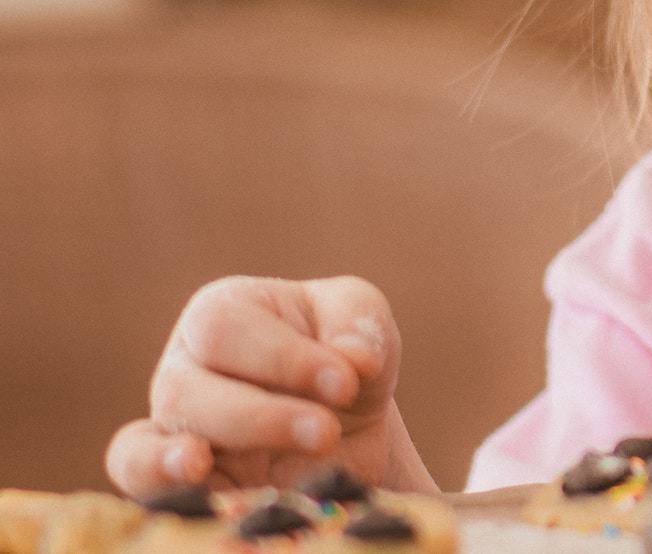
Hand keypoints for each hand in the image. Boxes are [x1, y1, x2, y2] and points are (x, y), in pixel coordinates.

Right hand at [106, 276, 428, 495]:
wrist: (349, 428)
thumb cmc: (346, 359)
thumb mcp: (364, 322)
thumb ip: (360, 326)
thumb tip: (355, 362)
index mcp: (224, 313)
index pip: (225, 327)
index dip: (283, 357)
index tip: (347, 384)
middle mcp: (184, 370)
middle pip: (186, 391)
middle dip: (263, 417)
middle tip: (326, 433)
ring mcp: (172, 430)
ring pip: (149, 444)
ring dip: (196, 459)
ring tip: (215, 466)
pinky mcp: (176, 486)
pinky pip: (139, 484)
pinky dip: (157, 483)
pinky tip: (195, 483)